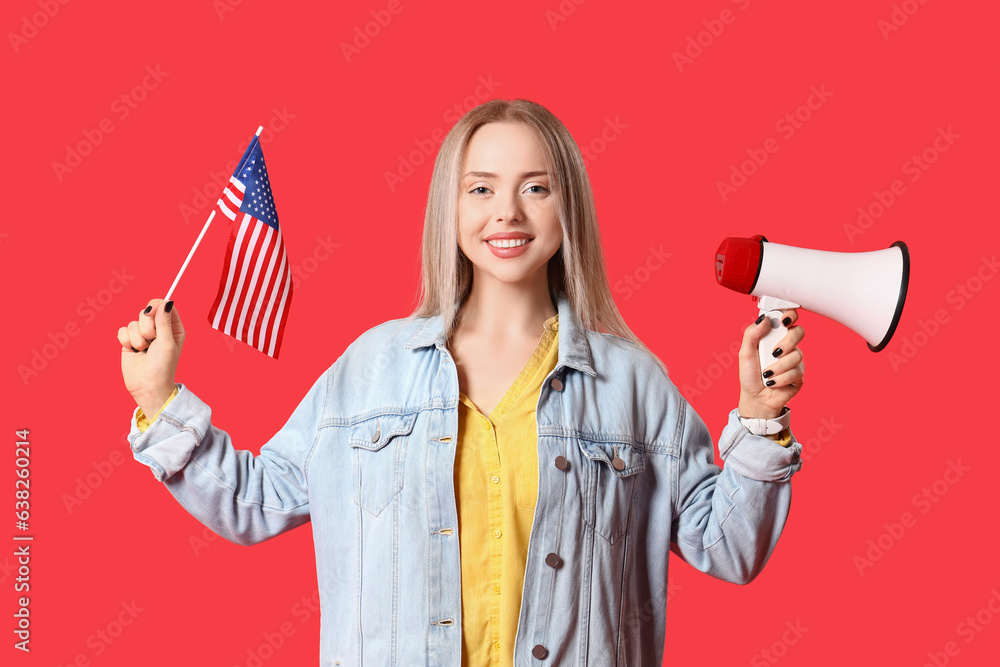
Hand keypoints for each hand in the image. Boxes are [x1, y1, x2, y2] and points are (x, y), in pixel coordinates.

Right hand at [117, 299, 184, 416]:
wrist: (147, 386)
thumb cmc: (162, 367)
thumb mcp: (167, 343)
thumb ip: (164, 322)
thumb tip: (166, 302)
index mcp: (173, 327)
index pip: (164, 305)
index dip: (156, 307)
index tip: (152, 315)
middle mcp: (158, 328)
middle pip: (146, 311)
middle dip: (146, 327)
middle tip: (151, 341)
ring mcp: (143, 334)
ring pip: (133, 322)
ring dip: (137, 338)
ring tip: (144, 350)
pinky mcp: (129, 341)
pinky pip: (122, 330)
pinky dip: (126, 341)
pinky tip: (134, 351)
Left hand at [737, 309, 804, 418]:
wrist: (755, 398)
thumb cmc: (749, 374)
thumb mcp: (745, 353)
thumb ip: (752, 334)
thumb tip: (765, 319)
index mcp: (773, 336)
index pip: (788, 318)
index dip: (790, 315)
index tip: (783, 321)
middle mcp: (786, 345)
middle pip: (799, 332)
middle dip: (787, 342)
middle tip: (774, 352)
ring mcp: (794, 360)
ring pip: (796, 355)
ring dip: (778, 367)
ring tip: (767, 374)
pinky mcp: (799, 374)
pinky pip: (796, 372)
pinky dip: (781, 378)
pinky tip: (772, 382)